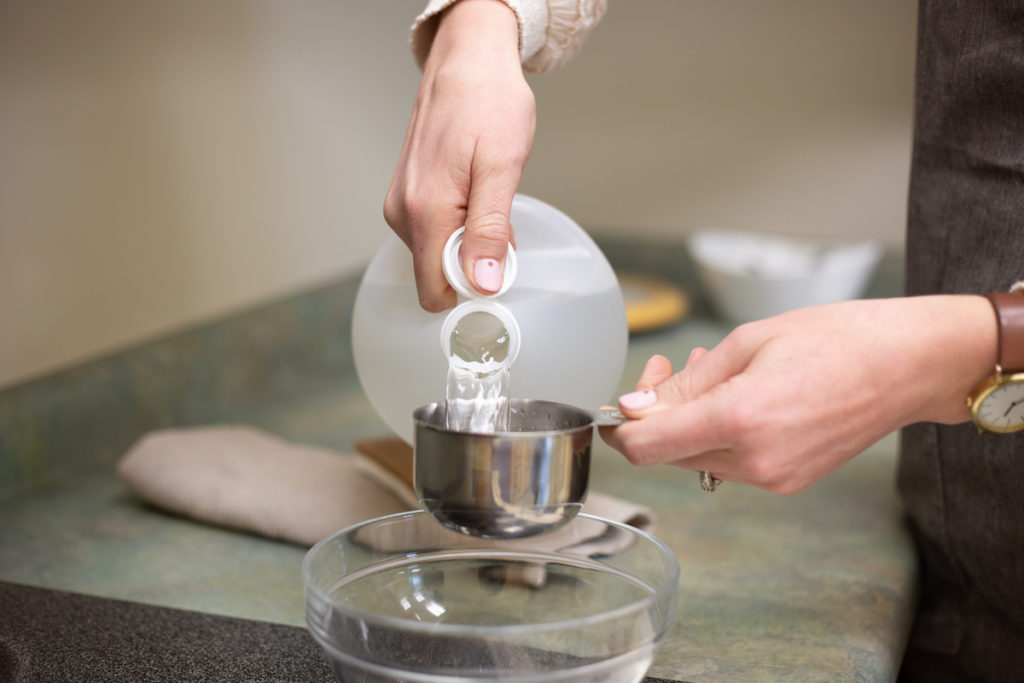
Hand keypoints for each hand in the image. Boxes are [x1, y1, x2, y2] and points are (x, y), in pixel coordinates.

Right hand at [384, 0, 535, 311]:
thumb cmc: (488, 104)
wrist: (468, 61)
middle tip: (502, 225)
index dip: (472, 289)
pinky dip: (458, 225)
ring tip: (488, 197)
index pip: (435, 291)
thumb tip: (483, 283)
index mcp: (424, 211)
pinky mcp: (405, 196)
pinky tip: (473, 193)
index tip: (500, 267)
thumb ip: (489, 230)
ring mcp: (400, 204)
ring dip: (468, 241)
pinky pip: (432, 232)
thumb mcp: (501, 168)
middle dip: (475, 263)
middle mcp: (402, 212)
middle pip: (436, 275)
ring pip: (436, 254)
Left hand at [601, 296, 995, 493]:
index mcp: (739, 419)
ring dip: (690, 419)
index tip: (613, 410)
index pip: (646, 448)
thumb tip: (635, 410)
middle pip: (668, 453)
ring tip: (715, 373)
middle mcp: (754, 460)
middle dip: (656, 413)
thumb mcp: (748, 343)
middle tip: (671, 368)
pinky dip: (720, 432)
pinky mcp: (788, 481)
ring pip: (697, 456)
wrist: (908, 364)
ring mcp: (773, 478)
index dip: (618, 431)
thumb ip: (685, 384)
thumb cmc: (836, 338)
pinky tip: (739, 396)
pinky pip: (730, 461)